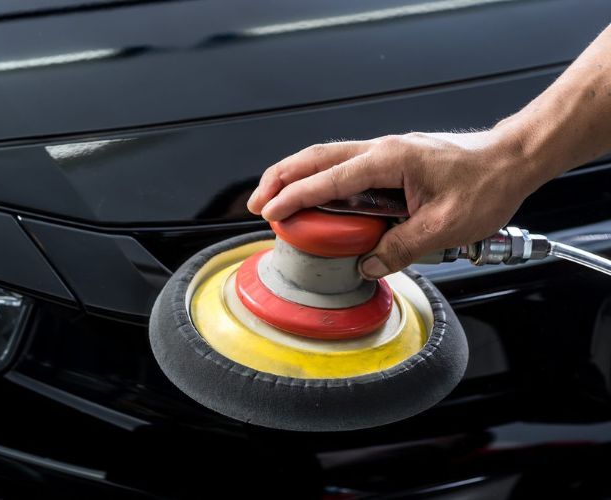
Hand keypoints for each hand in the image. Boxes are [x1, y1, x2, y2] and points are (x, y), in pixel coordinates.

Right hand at [247, 129, 541, 279]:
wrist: (511, 160)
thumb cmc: (486, 184)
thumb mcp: (444, 226)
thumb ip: (401, 247)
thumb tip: (366, 264)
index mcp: (390, 160)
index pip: (329, 178)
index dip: (295, 196)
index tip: (271, 212)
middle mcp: (382, 149)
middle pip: (315, 157)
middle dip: (280, 178)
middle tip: (257, 202)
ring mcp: (385, 152)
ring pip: (326, 157)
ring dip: (296, 176)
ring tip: (275, 199)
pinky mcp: (391, 160)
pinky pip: (345, 166)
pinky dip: (320, 179)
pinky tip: (315, 197)